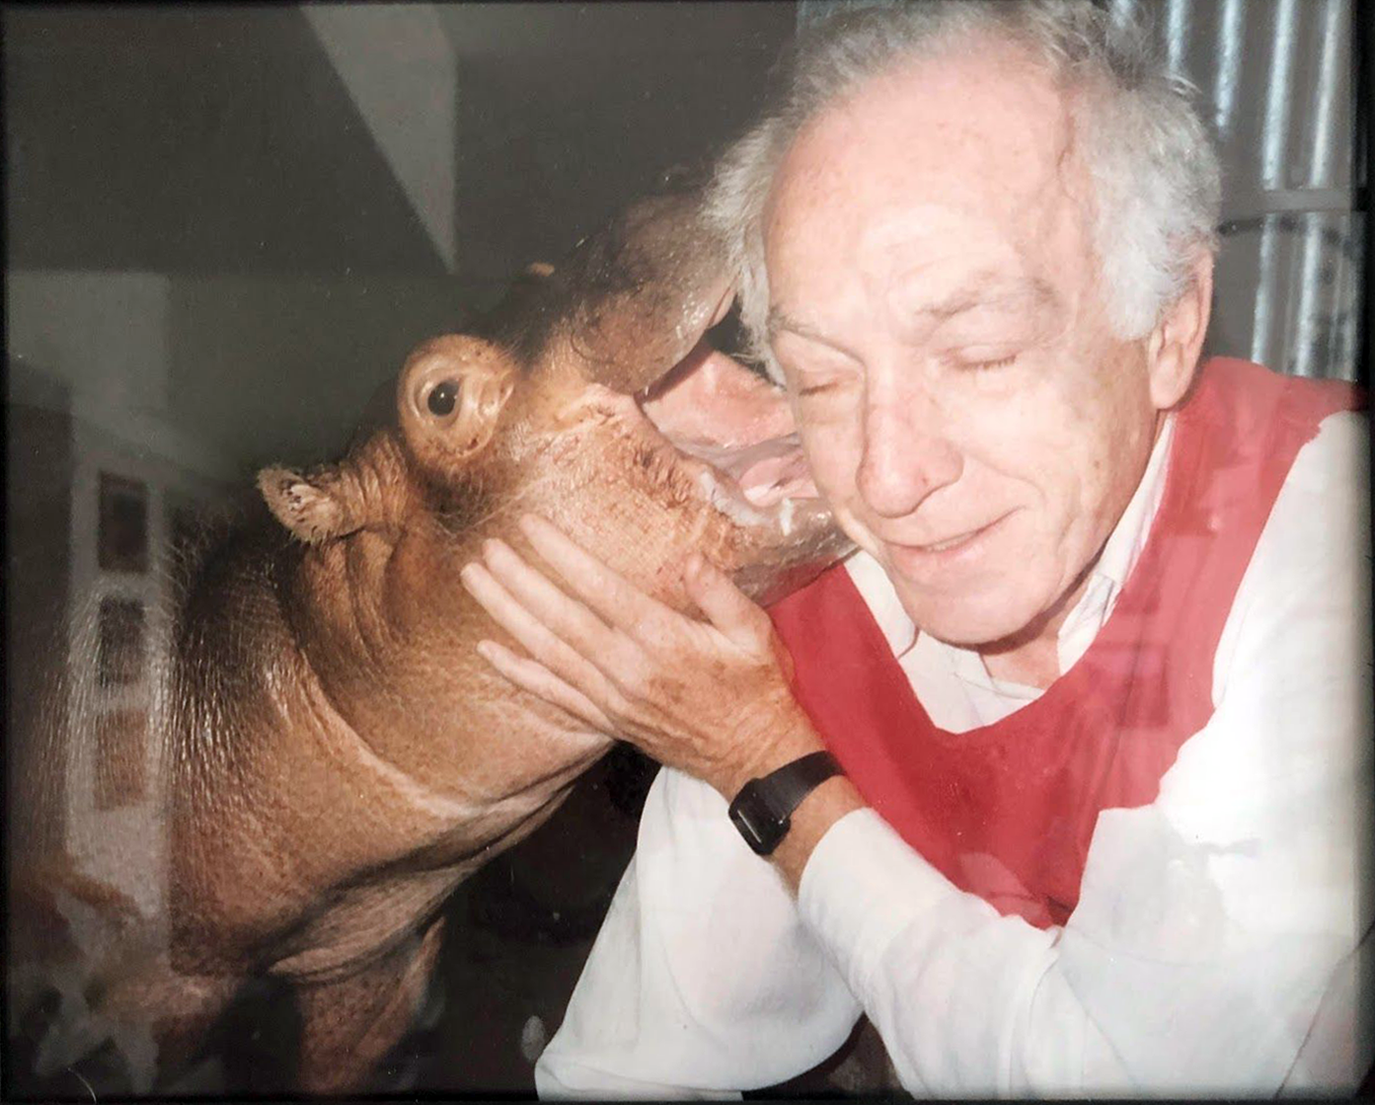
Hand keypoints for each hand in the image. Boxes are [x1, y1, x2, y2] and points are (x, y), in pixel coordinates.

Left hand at [459, 514, 824, 798]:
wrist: (754, 757)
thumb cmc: (757, 687)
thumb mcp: (755, 632)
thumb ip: (719, 593)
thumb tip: (687, 559)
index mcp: (663, 638)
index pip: (599, 589)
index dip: (561, 556)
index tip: (529, 526)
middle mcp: (628, 668)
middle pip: (560, 618)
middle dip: (519, 580)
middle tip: (485, 548)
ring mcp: (612, 698)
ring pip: (548, 651)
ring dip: (507, 614)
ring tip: (475, 582)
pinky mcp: (606, 720)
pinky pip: (554, 695)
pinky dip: (518, 673)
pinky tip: (487, 652)